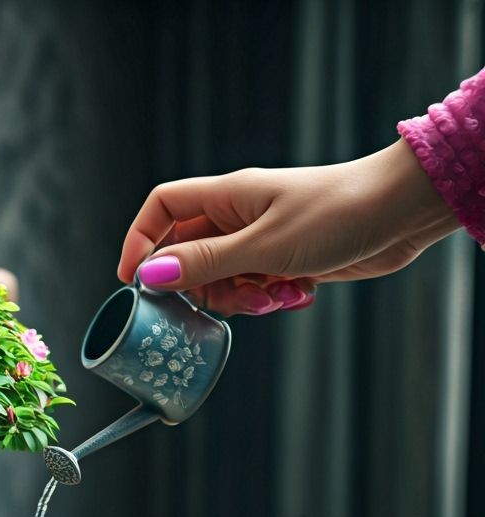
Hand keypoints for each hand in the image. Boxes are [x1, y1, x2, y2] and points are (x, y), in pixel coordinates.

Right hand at [117, 140, 460, 315]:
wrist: (401, 213)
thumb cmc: (336, 214)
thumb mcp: (263, 246)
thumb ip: (205, 262)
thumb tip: (152, 274)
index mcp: (227, 197)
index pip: (163, 208)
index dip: (141, 241)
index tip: (133, 281)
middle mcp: (238, 216)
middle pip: (189, 255)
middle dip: (205, 288)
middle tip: (231, 302)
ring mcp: (261, 238)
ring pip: (223, 279)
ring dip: (241, 300)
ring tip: (274, 299)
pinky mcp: (283, 259)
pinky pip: (255, 287)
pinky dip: (268, 298)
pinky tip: (296, 295)